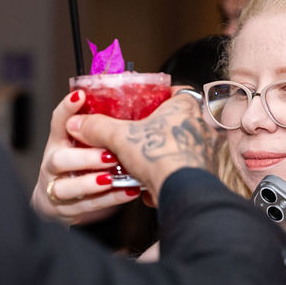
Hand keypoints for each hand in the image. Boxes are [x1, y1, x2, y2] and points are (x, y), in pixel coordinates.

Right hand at [31, 89, 140, 222]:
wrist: (60, 202)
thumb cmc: (79, 165)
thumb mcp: (86, 142)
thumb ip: (102, 128)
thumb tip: (137, 104)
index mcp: (60, 141)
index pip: (58, 121)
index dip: (67, 109)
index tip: (80, 96)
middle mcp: (54, 162)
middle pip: (60, 159)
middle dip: (85, 157)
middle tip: (109, 154)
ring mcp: (56, 187)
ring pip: (67, 186)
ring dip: (91, 182)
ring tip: (113, 177)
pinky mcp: (65, 208)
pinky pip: (87, 205)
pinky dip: (109, 199)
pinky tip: (129, 191)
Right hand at [66, 87, 215, 201]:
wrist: (182, 193)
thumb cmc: (161, 155)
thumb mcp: (120, 137)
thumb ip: (99, 127)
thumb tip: (79, 123)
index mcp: (187, 106)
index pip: (176, 91)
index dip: (158, 96)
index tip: (143, 101)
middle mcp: (201, 126)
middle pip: (175, 122)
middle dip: (154, 130)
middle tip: (136, 134)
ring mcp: (205, 152)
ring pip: (178, 148)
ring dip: (159, 156)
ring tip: (139, 162)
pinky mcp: (204, 176)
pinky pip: (181, 172)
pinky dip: (166, 176)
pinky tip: (149, 183)